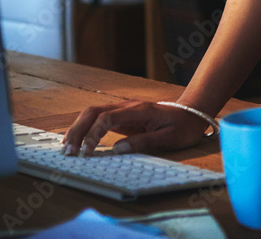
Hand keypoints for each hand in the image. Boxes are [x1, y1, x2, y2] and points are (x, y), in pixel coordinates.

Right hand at [62, 100, 209, 155]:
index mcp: (138, 110)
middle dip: (78, 130)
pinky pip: (99, 119)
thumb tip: (117, 149)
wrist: (193, 112)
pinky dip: (85, 128)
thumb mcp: (170, 138)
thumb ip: (144, 142)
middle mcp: (127, 107)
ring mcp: (123, 110)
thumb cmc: (183, 126)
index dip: (93, 134)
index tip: (87, 152)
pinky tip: (77, 140)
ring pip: (93, 114)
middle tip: (69, 152)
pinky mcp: (122, 117)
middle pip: (93, 112)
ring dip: (78, 128)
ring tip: (67, 147)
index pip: (107, 118)